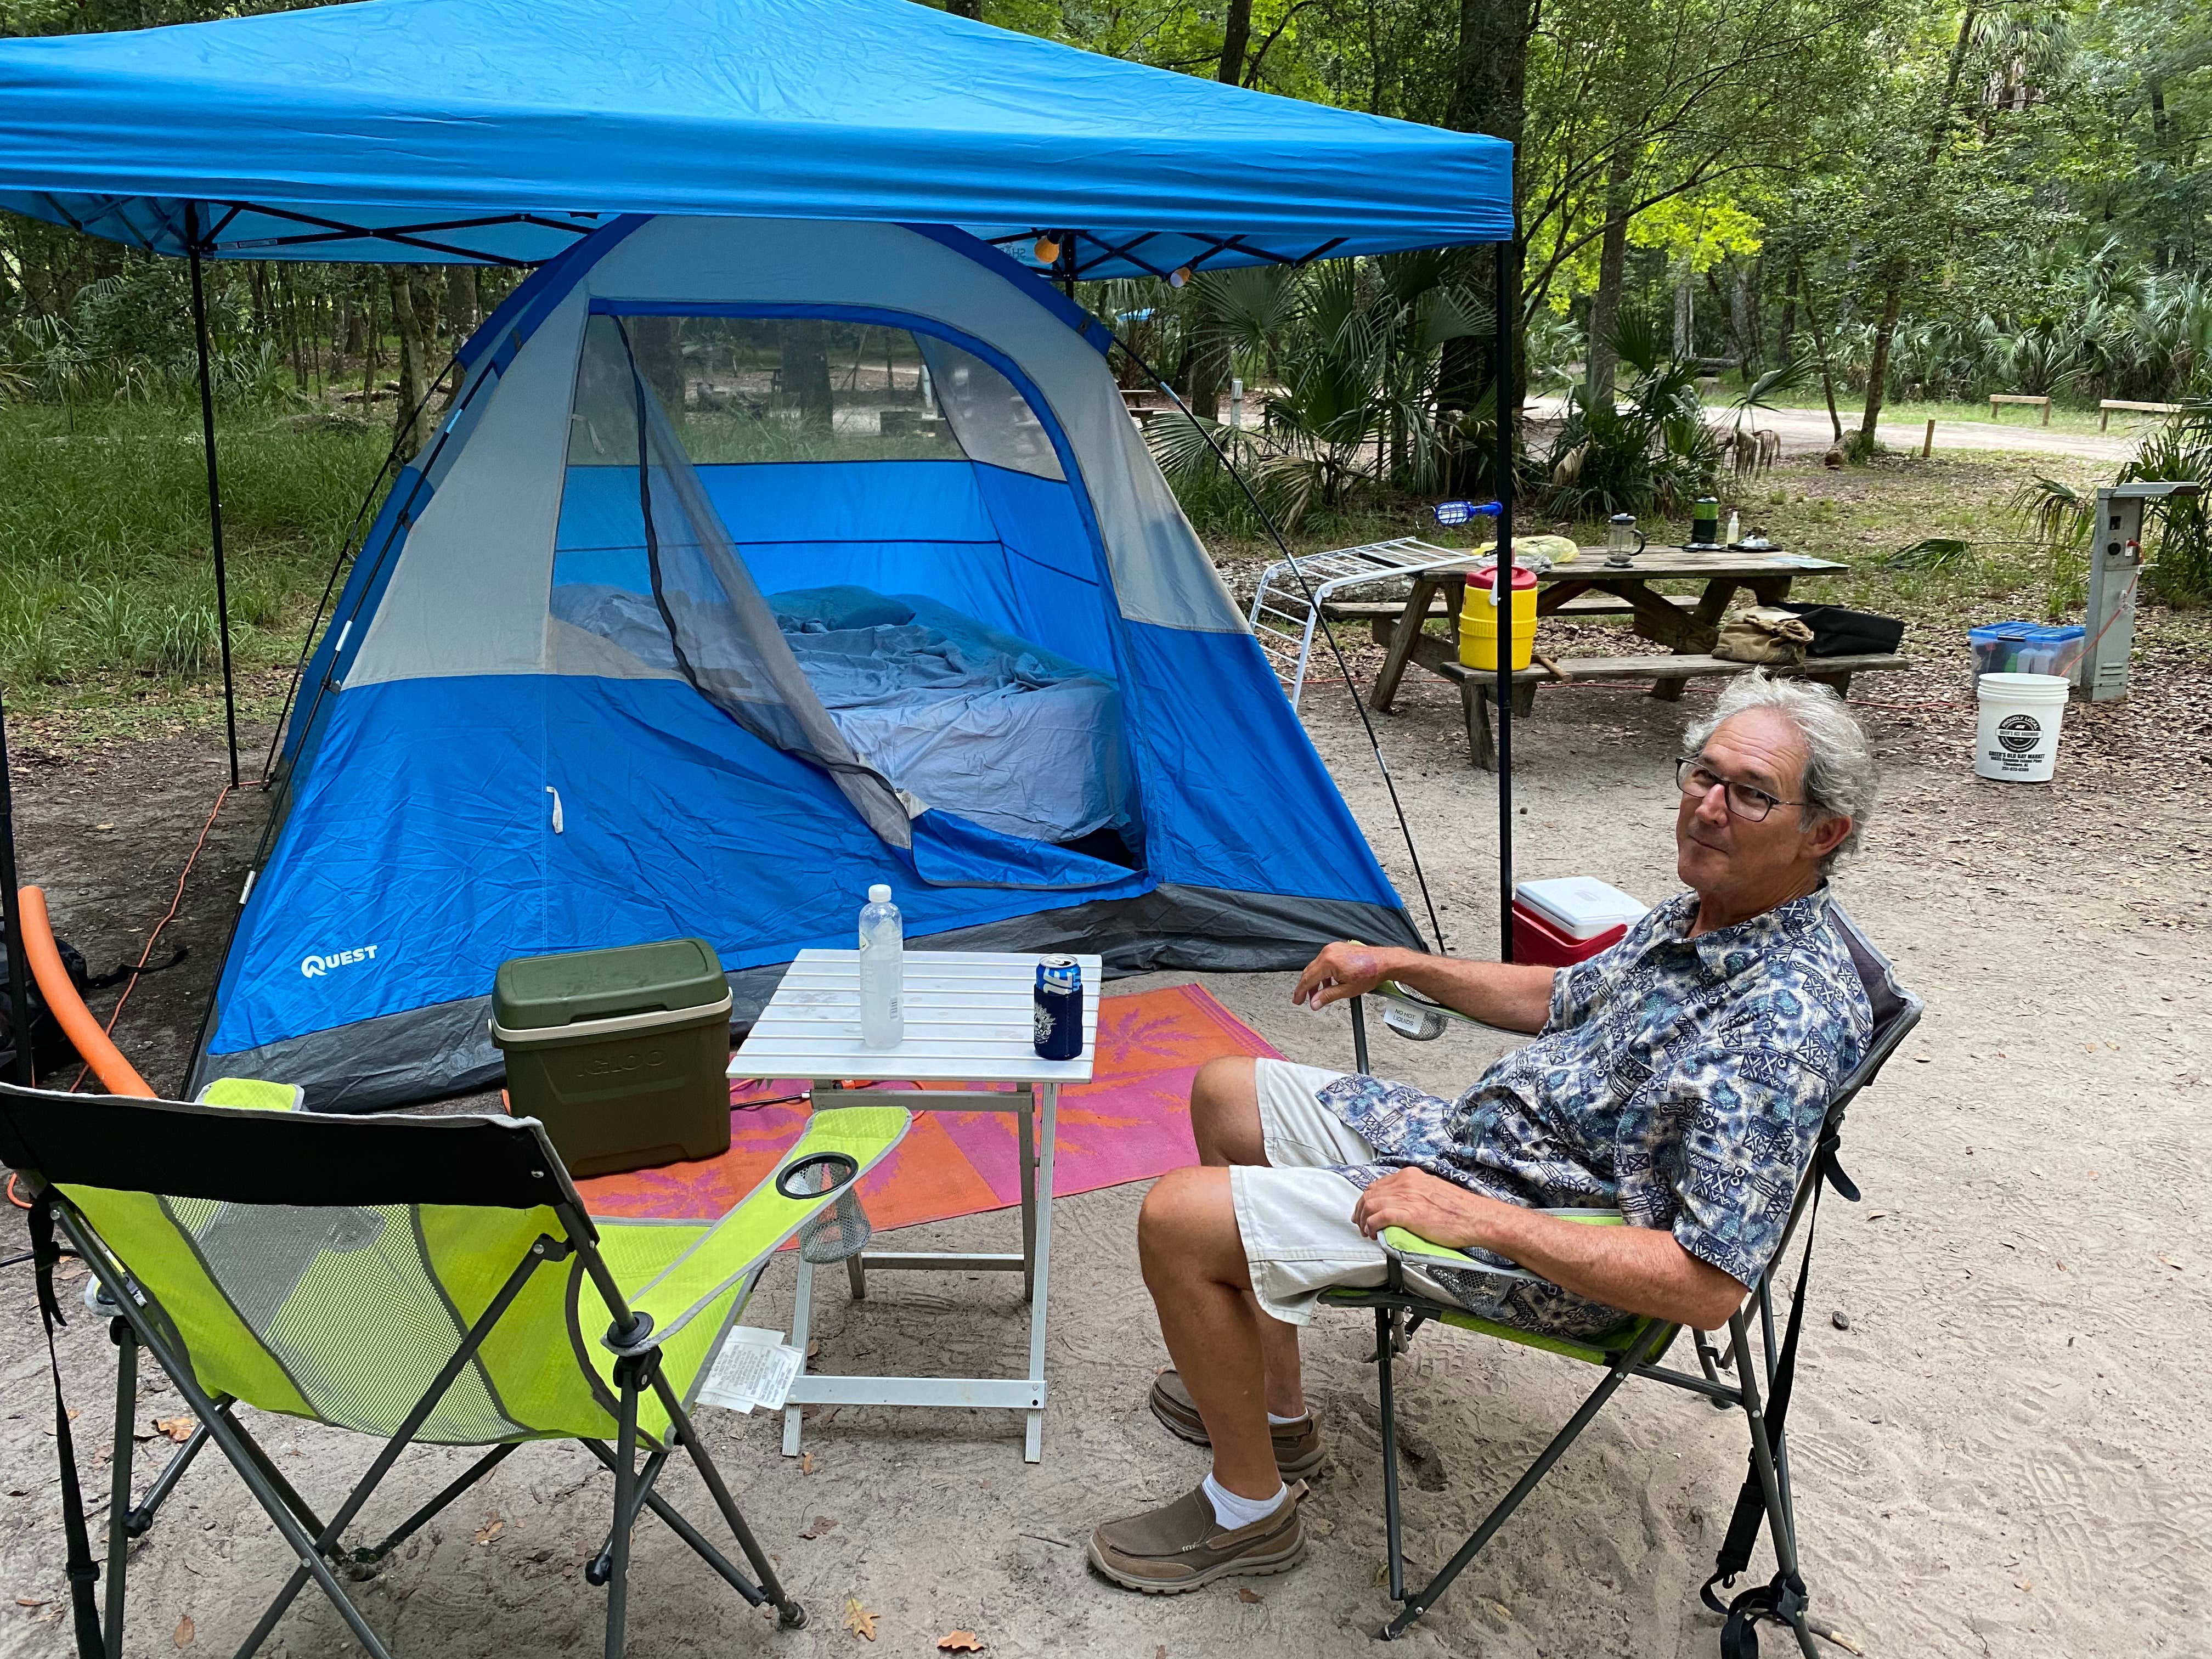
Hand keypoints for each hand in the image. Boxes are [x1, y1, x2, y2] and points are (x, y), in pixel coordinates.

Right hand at [1292, 941, 1387, 1010]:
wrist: (1384, 962)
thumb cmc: (1370, 973)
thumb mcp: (1347, 990)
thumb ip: (1327, 996)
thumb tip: (1314, 1003)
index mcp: (1328, 961)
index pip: (1308, 979)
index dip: (1300, 992)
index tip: (1297, 1000)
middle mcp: (1328, 952)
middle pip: (1309, 971)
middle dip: (1305, 987)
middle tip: (1303, 999)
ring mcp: (1333, 948)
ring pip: (1316, 966)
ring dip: (1314, 980)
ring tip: (1317, 994)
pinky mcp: (1338, 949)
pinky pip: (1324, 961)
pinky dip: (1322, 973)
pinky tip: (1327, 983)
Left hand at [1351, 1167, 1501, 1251]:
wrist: (1475, 1217)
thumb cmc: (1460, 1210)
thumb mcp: (1433, 1191)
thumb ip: (1416, 1193)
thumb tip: (1403, 1204)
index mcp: (1411, 1176)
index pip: (1378, 1185)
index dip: (1367, 1199)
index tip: (1366, 1211)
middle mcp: (1405, 1182)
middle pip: (1369, 1194)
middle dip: (1360, 1211)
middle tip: (1361, 1224)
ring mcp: (1406, 1197)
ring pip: (1369, 1205)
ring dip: (1363, 1221)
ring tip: (1367, 1233)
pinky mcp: (1407, 1213)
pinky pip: (1377, 1217)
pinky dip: (1371, 1226)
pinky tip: (1373, 1234)